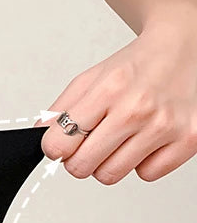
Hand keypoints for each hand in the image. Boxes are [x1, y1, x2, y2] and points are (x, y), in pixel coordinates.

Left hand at [35, 7, 196, 183]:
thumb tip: (41, 138)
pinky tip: (147, 140)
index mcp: (109, 90)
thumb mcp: (91, 78)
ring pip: (110, 175)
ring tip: (122, 138)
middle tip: (93, 141)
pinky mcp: (189, 139)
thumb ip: (61, 110)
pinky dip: (143, 163)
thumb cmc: (137, 65)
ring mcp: (165, 126)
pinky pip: (146, 175)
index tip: (63, 142)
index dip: (56, 147)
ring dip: (110, 162)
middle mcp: (137, 108)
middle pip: (81, 167)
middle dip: (80, 158)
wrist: (185, 47)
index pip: (59, 144)